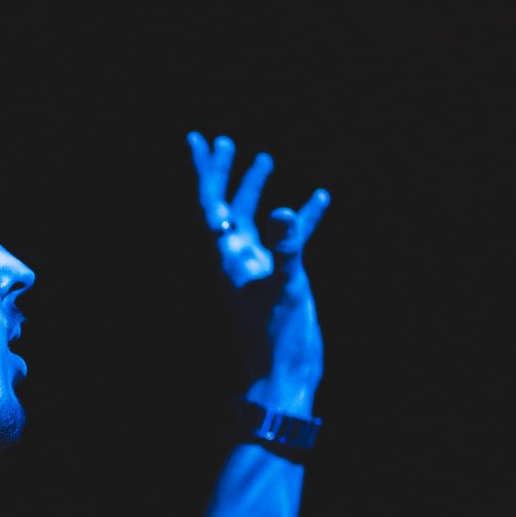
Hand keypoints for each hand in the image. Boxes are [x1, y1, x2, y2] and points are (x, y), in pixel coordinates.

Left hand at [188, 132, 327, 402]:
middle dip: (223, 173)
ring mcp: (257, 270)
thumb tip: (286, 212)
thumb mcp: (286, 289)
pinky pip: (289, 241)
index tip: (196, 138)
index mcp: (228, 259)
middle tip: (224, 139)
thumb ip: (288, 248)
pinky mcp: (278, 281)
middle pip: (224, 206)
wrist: (285, 378)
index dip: (203, 171)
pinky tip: (319, 198)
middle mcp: (237, 260)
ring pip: (251, 220)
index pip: (209, 205)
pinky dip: (302, 219)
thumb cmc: (278, 339)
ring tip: (264, 158)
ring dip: (255, 190)